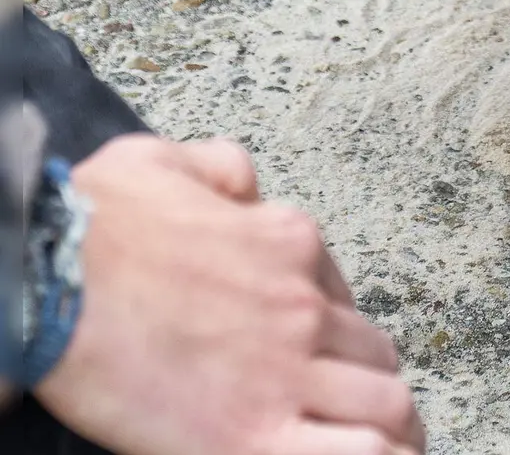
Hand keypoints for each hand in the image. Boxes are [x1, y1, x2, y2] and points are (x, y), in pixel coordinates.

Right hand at [34, 135, 423, 454]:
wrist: (42, 276)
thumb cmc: (87, 222)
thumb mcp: (162, 162)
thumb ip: (219, 171)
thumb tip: (242, 185)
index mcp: (289, 245)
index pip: (346, 300)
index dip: (341, 336)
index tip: (329, 359)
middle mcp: (303, 306)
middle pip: (376, 357)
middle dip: (370, 386)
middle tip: (359, 415)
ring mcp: (286, 371)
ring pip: (385, 405)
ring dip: (389, 428)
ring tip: (384, 449)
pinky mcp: (251, 434)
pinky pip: (358, 454)